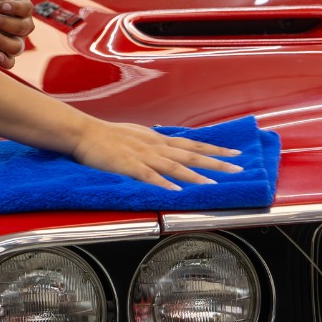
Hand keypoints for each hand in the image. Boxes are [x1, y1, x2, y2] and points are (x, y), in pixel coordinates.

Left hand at [0, 0, 34, 69]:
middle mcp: (22, 26)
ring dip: (3, 42)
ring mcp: (14, 41)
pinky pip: (10, 63)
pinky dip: (5, 61)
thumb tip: (1, 4)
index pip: (26, 8)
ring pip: (17, 47)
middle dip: (5, 23)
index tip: (2, 6)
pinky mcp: (2, 53)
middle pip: (23, 27)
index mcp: (22, 7)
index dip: (16, 8)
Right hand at [71, 122, 243, 190]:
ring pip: (174, 165)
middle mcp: (154, 145)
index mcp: (157, 139)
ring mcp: (142, 155)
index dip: (215, 149)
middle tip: (238, 168)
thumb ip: (154, 142)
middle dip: (216, 162)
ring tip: (213, 183)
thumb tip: (170, 146)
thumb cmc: (107, 134)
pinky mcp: (127, 165)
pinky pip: (148, 175)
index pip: (192, 143)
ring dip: (195, 174)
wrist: (83, 132)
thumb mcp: (137, 134)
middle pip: (190, 153)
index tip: (235, 153)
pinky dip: (163, 182)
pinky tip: (175, 190)